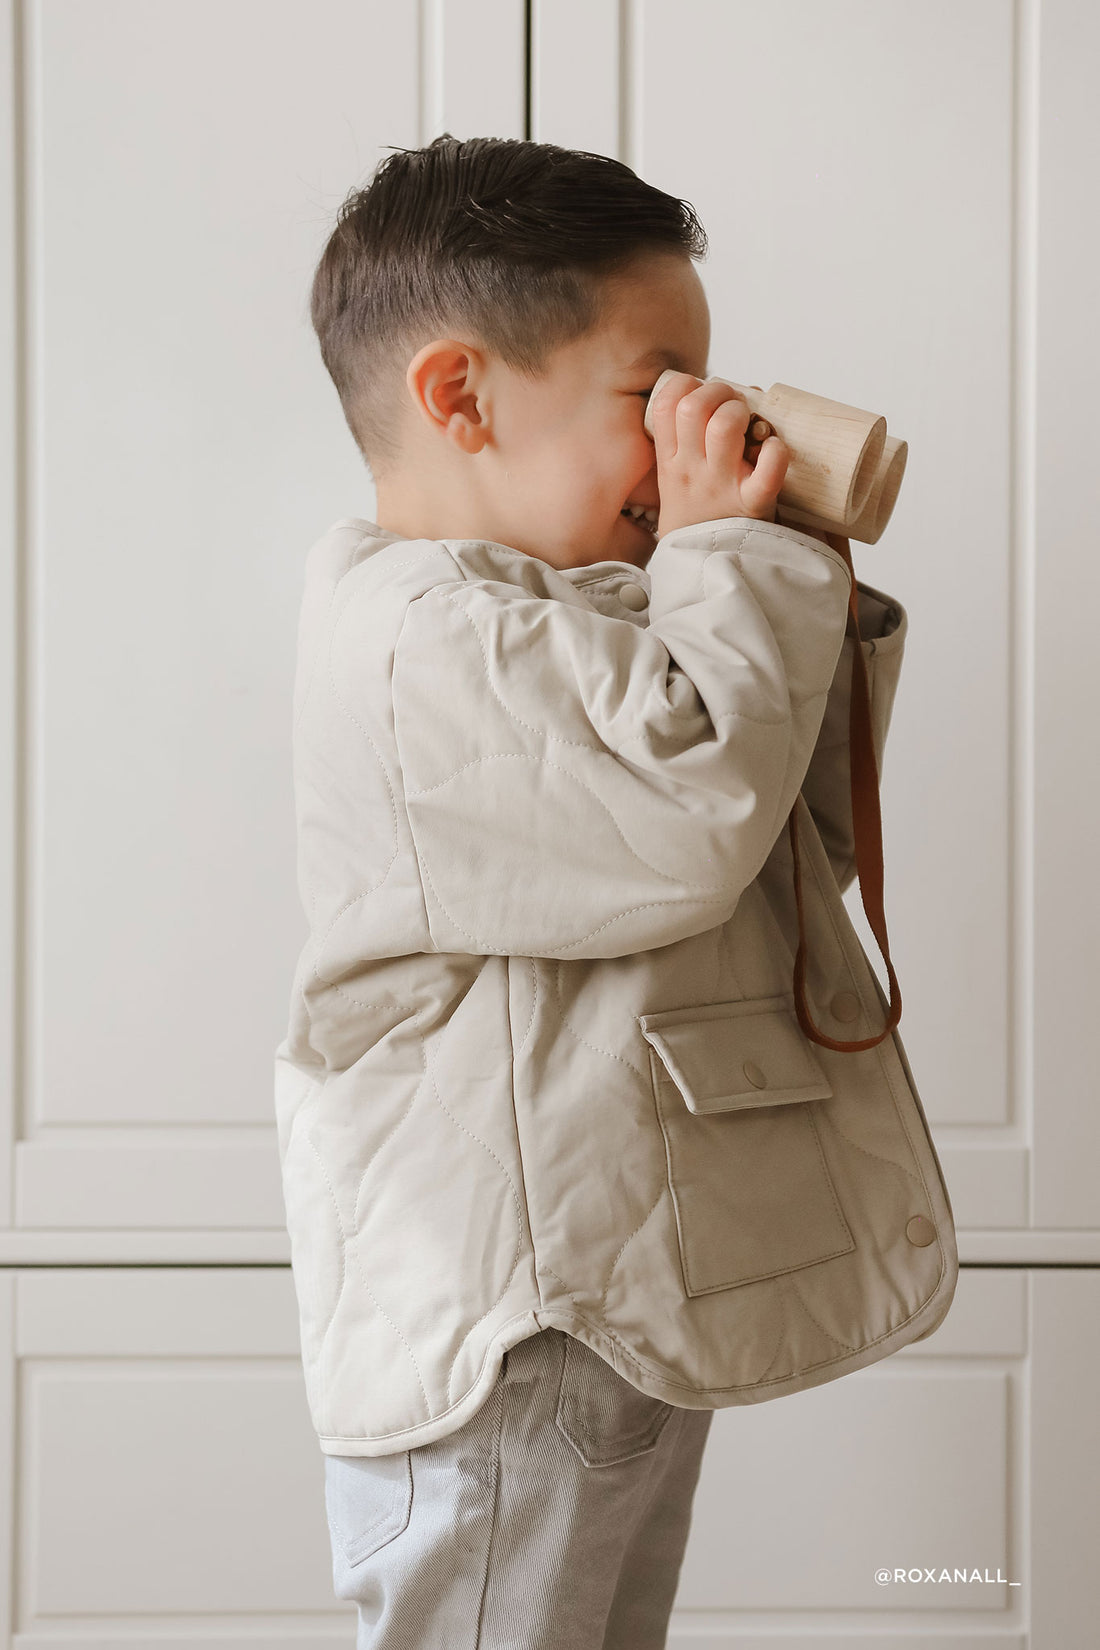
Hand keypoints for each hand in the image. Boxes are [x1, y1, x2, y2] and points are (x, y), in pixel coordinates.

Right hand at [648, 372, 789, 537]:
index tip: (702, 395)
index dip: (688, 386)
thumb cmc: (697, 518)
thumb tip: (739, 395)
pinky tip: (774, 452)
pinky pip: (767, 471)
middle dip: (719, 392)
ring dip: (743, 414)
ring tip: (751, 425)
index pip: (667, 403)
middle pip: (693, 407)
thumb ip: (690, 443)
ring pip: (724, 426)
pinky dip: (776, 453)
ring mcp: (720, 487)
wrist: (700, 571)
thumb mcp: (675, 481)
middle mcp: (691, 470)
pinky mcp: (752, 506)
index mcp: (670, 461)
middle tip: (733, 406)